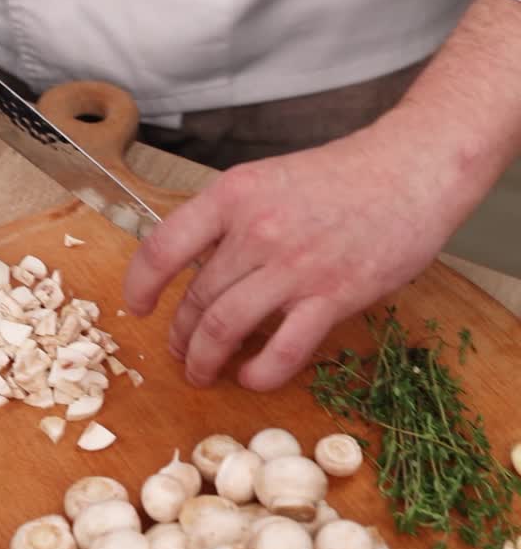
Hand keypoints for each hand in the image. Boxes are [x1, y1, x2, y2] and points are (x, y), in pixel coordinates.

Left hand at [124, 121, 461, 390]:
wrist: (410, 170)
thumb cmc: (342, 176)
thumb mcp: (269, 179)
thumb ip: (232, 219)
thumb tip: (196, 264)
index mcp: (234, 195)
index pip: (163, 247)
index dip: (141, 285)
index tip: (138, 306)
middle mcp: (257, 231)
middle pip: (196, 297)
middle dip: (179, 335)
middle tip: (179, 351)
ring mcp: (294, 266)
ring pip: (226, 328)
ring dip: (205, 359)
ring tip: (203, 372)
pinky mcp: (332, 296)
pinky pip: (282, 350)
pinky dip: (260, 373)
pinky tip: (252, 378)